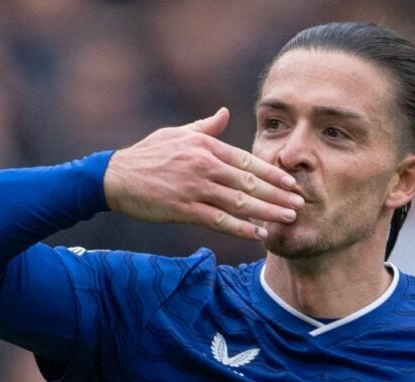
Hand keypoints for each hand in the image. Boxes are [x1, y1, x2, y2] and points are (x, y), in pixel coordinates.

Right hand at [103, 107, 302, 239]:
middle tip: (300, 203)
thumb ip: (205, 127)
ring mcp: (194, 189)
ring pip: (239, 203)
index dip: (272, 173)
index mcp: (205, 147)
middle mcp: (204, 167)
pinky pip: (218, 221)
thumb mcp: (176, 134)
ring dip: (266, 212)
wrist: (115, 177)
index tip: (292, 182)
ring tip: (287, 218)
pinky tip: (258, 234)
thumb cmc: (146, 155)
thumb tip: (225, 113)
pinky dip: (241, 228)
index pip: (247, 161)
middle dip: (278, 194)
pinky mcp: (183, 209)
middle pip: (249, 183)